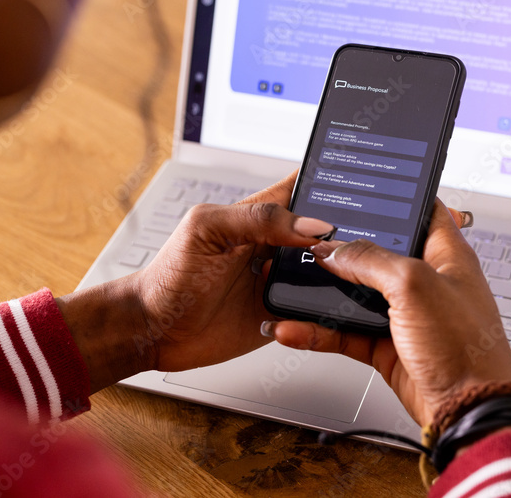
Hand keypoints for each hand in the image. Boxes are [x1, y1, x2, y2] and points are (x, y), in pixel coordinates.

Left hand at [56, 172, 335, 390]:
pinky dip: (327, 310)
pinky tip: (323, 308)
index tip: (356, 181)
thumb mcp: (208, 230)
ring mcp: (281, 280)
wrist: (152, 329)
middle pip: (326, 231)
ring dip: (342, 273)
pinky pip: (317, 310)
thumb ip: (258, 219)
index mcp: (259, 215)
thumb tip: (311, 224)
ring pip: (330, 270)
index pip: (303, 187)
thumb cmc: (169, 274)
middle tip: (358, 239)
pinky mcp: (284, 314)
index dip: (329, 180)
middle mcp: (275, 246)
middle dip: (347, 232)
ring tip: (346, 275)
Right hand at [266, 200, 510, 427]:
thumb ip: (370, 260)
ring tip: (292, 283)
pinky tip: (296, 327)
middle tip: (310, 238)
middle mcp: (425, 282)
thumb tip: (335, 249)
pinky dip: (319, 330)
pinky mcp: (387, 346)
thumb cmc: (467, 349)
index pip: (420, 212)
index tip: (359, 191)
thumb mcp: (415, 286)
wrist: (468, 412)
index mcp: (446, 255)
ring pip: (355, 294)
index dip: (392, 199)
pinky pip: (345, 331)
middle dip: (343, 247)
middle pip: (377, 252)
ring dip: (323, 292)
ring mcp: (405, 315)